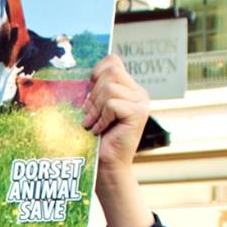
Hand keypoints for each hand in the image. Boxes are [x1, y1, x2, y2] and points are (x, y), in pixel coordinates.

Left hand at [82, 55, 150, 178]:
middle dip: (94, 93)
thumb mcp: (94, 107)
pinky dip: (101, 118)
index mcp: (129, 88)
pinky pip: (112, 104)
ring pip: (110, 88)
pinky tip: (100, 130)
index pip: (113, 61)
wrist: (107, 165)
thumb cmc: (97, 137)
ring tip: (93, 124)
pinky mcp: (139, 113)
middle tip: (89, 114)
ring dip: (95, 108)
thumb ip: (96, 89)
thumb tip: (85, 74)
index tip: (89, 92)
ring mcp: (141, 102)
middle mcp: (139, 93)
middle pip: (111, 72)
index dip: (97, 72)